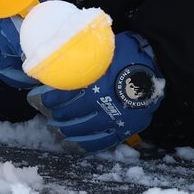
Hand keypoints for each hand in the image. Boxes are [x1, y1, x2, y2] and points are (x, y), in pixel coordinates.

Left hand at [26, 32, 162, 151]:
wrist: (158, 64)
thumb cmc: (126, 53)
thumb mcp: (100, 50)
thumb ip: (79, 59)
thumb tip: (52, 64)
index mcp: (95, 79)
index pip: (62, 94)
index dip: (45, 98)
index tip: (34, 98)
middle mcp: (104, 100)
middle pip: (70, 113)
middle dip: (54, 114)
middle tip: (45, 113)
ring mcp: (116, 117)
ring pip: (82, 129)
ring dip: (64, 129)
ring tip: (55, 128)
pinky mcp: (126, 127)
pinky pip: (101, 141)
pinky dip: (83, 144)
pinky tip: (70, 143)